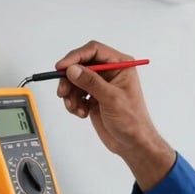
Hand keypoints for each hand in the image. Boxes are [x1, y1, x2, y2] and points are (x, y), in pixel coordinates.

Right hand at [55, 40, 175, 190]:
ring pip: (75, 80)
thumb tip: (72, 69)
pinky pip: (75, 93)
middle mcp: (109, 72)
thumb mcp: (111, 98)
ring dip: (70, 93)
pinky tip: (81, 113)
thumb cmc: (131, 120)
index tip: (62, 68)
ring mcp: (100, 85)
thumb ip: (91, 82)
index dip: (76, 56)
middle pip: (81, 64)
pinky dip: (73, 102)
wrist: (132, 143)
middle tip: (63, 92)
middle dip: (69, 78)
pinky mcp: (93, 97)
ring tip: (74, 107)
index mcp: (120, 65)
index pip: (94, 50)